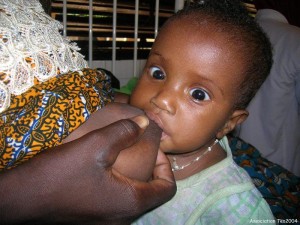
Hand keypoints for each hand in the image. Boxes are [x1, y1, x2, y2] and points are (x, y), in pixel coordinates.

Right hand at [0, 107, 175, 224]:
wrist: (21, 199)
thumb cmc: (60, 174)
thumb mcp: (95, 145)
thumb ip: (124, 132)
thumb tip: (145, 122)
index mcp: (130, 203)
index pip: (166, 188)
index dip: (166, 166)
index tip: (154, 149)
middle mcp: (122, 218)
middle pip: (151, 193)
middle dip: (150, 169)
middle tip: (139, 148)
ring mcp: (107, 222)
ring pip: (133, 197)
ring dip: (134, 175)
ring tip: (123, 154)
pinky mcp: (93, 219)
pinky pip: (117, 201)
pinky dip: (119, 184)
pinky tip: (105, 168)